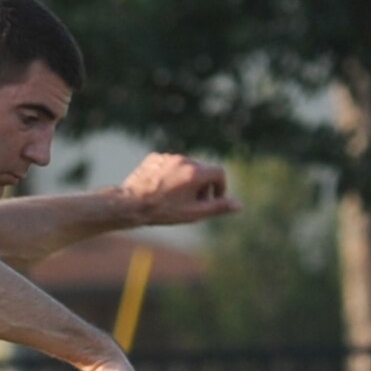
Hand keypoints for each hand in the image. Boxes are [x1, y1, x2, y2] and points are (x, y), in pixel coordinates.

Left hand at [118, 153, 239, 226]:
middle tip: (191, 204)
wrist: (131, 204)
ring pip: (185, 167)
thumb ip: (218, 207)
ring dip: (186, 180)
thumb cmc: (163, 212)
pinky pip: (169, 165)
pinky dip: (170, 175)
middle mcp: (184, 160)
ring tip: (173, 198)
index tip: (213, 200)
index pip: (219, 173)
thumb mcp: (194, 213)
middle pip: (202, 170)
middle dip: (202, 186)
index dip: (220, 188)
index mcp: (196, 172)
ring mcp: (168, 157)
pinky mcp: (154, 157)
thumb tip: (239, 205)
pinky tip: (161, 189)